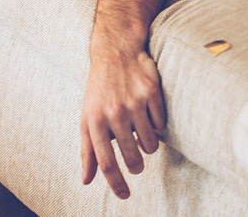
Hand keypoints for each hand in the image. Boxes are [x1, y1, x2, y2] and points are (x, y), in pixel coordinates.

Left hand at [80, 43, 165, 198]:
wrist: (115, 51)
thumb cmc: (99, 89)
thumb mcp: (87, 117)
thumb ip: (87, 150)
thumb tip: (86, 180)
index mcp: (94, 120)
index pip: (106, 162)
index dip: (116, 183)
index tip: (125, 196)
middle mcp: (113, 113)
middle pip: (132, 158)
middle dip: (136, 166)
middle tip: (136, 163)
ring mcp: (134, 103)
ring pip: (151, 145)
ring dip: (148, 144)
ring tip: (140, 130)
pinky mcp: (152, 94)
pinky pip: (161, 125)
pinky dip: (156, 123)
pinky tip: (147, 110)